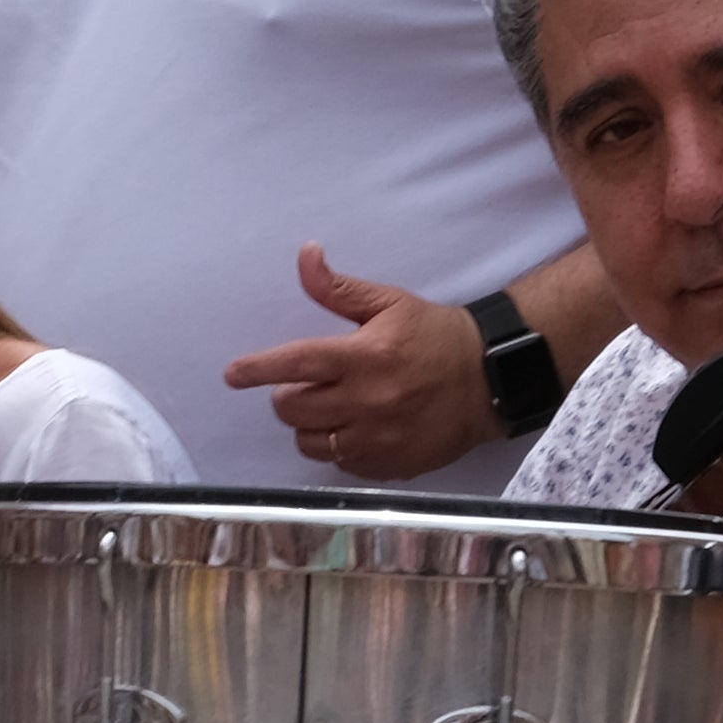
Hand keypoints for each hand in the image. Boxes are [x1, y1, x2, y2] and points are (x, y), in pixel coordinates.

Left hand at [226, 245, 496, 480]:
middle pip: (294, 410)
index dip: (258, 369)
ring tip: (329, 408)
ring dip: (309, 426)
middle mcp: (368, 401)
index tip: (233, 375)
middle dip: (288, 396)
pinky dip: (338, 448)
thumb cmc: (435, 336)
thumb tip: (305, 256)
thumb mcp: (389, 303)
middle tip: (306, 385)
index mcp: (364, 356)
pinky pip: (341, 464)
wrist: (489, 380)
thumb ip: (339, 288)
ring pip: (311, 443)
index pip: (296, 364)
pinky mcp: (390, 466)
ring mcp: (379, 439)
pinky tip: (355, 429)